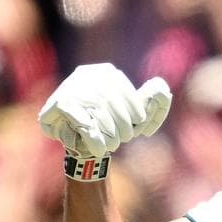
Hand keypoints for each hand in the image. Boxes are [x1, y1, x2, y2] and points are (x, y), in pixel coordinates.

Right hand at [38, 63, 171, 159]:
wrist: (78, 142)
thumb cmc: (111, 126)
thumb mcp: (131, 112)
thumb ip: (148, 100)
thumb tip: (162, 90)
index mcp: (105, 72)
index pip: (121, 86)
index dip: (133, 105)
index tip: (139, 122)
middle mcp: (85, 74)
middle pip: (109, 98)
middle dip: (121, 121)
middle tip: (127, 138)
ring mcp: (69, 88)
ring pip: (96, 111)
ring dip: (108, 132)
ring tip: (112, 145)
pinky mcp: (59, 105)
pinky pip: (83, 122)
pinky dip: (93, 139)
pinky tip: (99, 148)